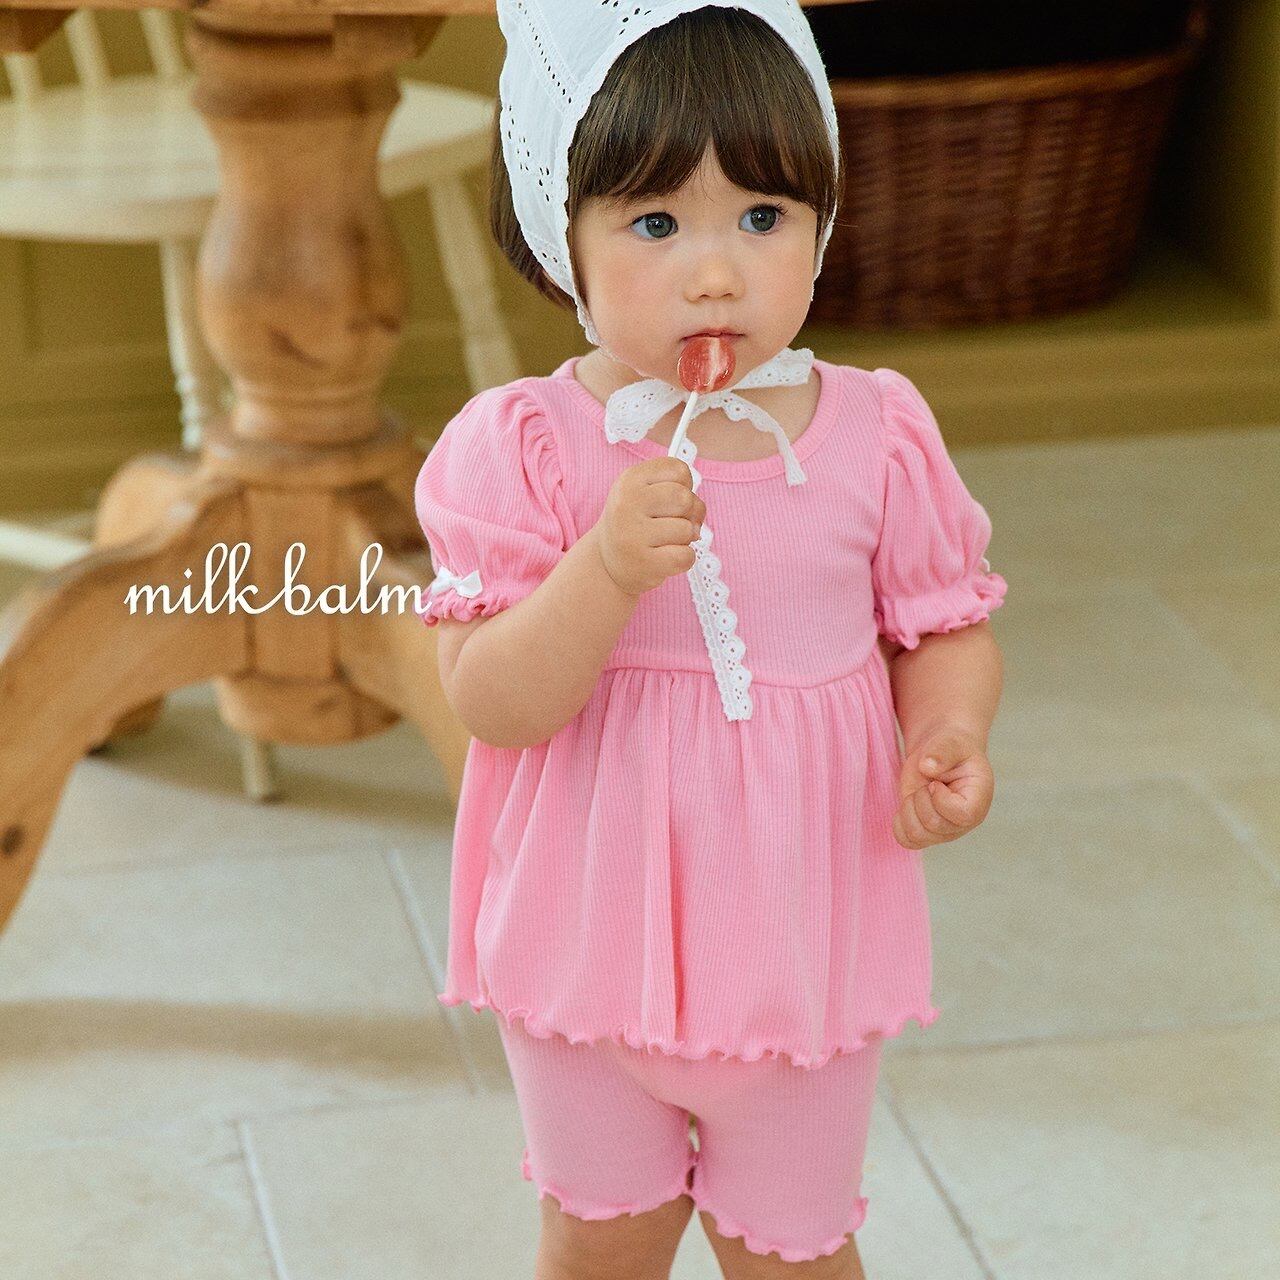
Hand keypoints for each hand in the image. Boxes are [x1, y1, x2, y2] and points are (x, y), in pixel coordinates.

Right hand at [594, 457, 706, 597]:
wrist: (606, 562)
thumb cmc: (636, 523)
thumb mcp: (645, 493)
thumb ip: (675, 488)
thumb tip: (696, 518)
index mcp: (630, 479)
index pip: (679, 470)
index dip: (685, 486)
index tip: (671, 499)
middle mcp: (627, 504)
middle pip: (685, 498)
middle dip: (690, 512)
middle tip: (674, 522)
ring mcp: (633, 535)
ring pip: (687, 530)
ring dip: (685, 538)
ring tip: (664, 541)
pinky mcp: (643, 563)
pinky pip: (686, 556)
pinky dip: (684, 559)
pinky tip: (665, 557)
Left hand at [892, 727, 993, 850]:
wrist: (939, 754)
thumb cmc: (950, 747)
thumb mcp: (950, 742)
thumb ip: (942, 751)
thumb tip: (927, 767)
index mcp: (978, 801)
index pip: (962, 815)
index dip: (941, 799)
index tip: (935, 782)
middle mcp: (964, 822)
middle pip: (933, 825)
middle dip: (920, 799)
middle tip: (926, 783)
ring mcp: (945, 830)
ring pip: (916, 835)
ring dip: (908, 809)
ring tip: (918, 792)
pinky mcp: (927, 833)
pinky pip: (906, 840)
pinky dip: (899, 823)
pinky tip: (908, 804)